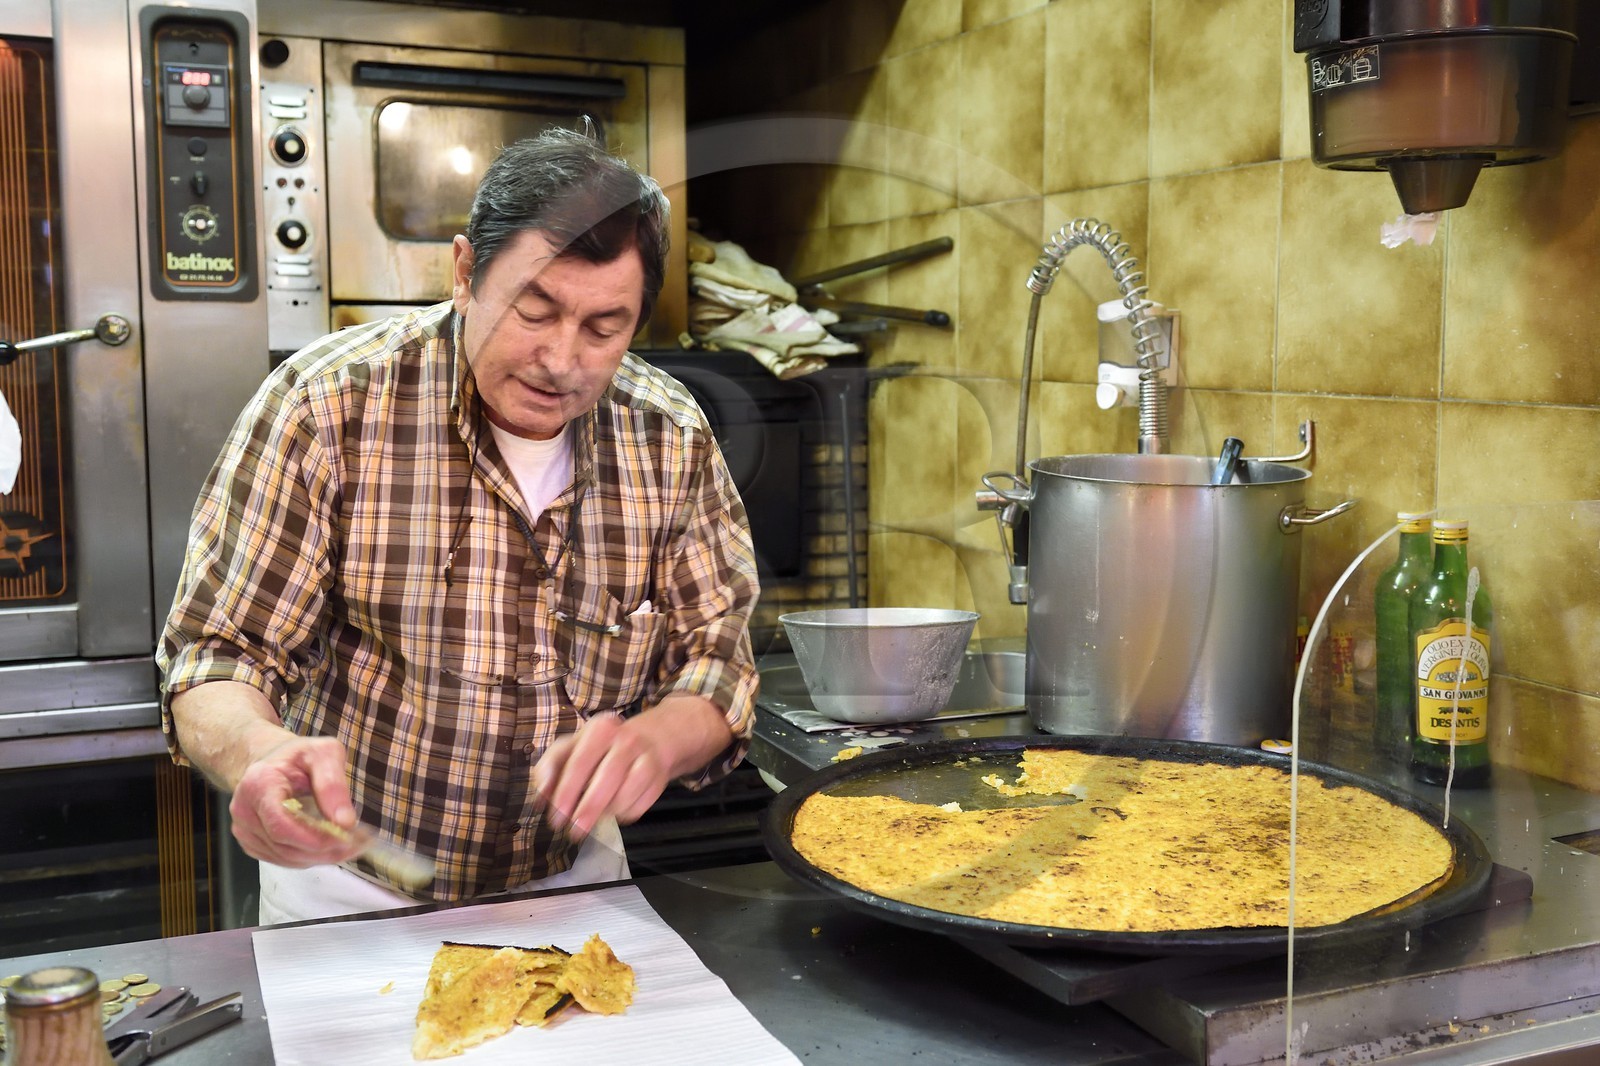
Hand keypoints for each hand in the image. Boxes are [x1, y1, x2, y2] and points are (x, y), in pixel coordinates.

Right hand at [228, 734, 364, 867]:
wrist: (272, 763)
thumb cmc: (299, 756)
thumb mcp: (324, 754)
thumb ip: (333, 784)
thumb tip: (345, 822)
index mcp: (258, 784)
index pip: (281, 824)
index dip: (314, 838)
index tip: (347, 837)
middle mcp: (245, 810)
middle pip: (284, 845)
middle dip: (325, 849)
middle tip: (360, 844)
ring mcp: (244, 830)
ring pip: (286, 857)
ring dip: (321, 856)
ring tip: (352, 844)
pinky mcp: (251, 843)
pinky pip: (283, 859)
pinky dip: (310, 857)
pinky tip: (330, 846)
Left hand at [532, 695, 733, 839]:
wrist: (651, 739)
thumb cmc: (602, 747)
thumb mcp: (573, 746)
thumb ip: (550, 767)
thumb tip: (540, 798)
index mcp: (599, 729)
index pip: (579, 763)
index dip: (565, 793)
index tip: (556, 818)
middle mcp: (626, 740)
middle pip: (606, 780)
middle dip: (587, 810)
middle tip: (574, 832)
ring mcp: (647, 759)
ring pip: (624, 796)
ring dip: (605, 813)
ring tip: (593, 817)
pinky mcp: (660, 778)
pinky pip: (639, 806)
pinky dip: (624, 815)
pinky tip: (614, 811)